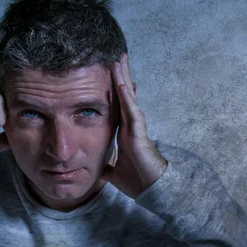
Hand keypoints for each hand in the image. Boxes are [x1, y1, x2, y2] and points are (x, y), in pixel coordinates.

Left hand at [101, 53, 167, 198]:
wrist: (150, 189)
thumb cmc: (137, 180)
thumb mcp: (114, 172)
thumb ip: (106, 166)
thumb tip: (97, 168)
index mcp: (124, 133)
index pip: (118, 106)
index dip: (115, 90)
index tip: (111, 74)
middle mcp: (130, 127)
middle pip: (124, 96)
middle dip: (120, 77)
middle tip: (117, 57)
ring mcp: (136, 128)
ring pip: (128, 99)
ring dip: (124, 80)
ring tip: (119, 61)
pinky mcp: (139, 134)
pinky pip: (132, 112)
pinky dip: (127, 99)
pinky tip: (123, 85)